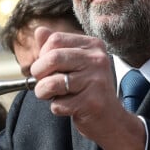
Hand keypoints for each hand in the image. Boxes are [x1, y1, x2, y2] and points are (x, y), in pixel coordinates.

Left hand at [31, 27, 145, 149]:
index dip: (43, 55)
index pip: (55, 39)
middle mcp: (97, 59)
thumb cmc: (86, 89)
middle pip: (52, 58)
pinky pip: (58, 104)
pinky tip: (70, 107)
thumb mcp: (72, 63)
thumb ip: (54, 47)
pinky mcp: (92, 102)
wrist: (110, 119)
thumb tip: (39, 30)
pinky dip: (56, 108)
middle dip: (38, 73)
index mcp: (92, 45)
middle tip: (42, 82)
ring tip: (52, 95)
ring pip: (52, 82)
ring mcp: (96, 80)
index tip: (47, 67)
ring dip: (43, 92)